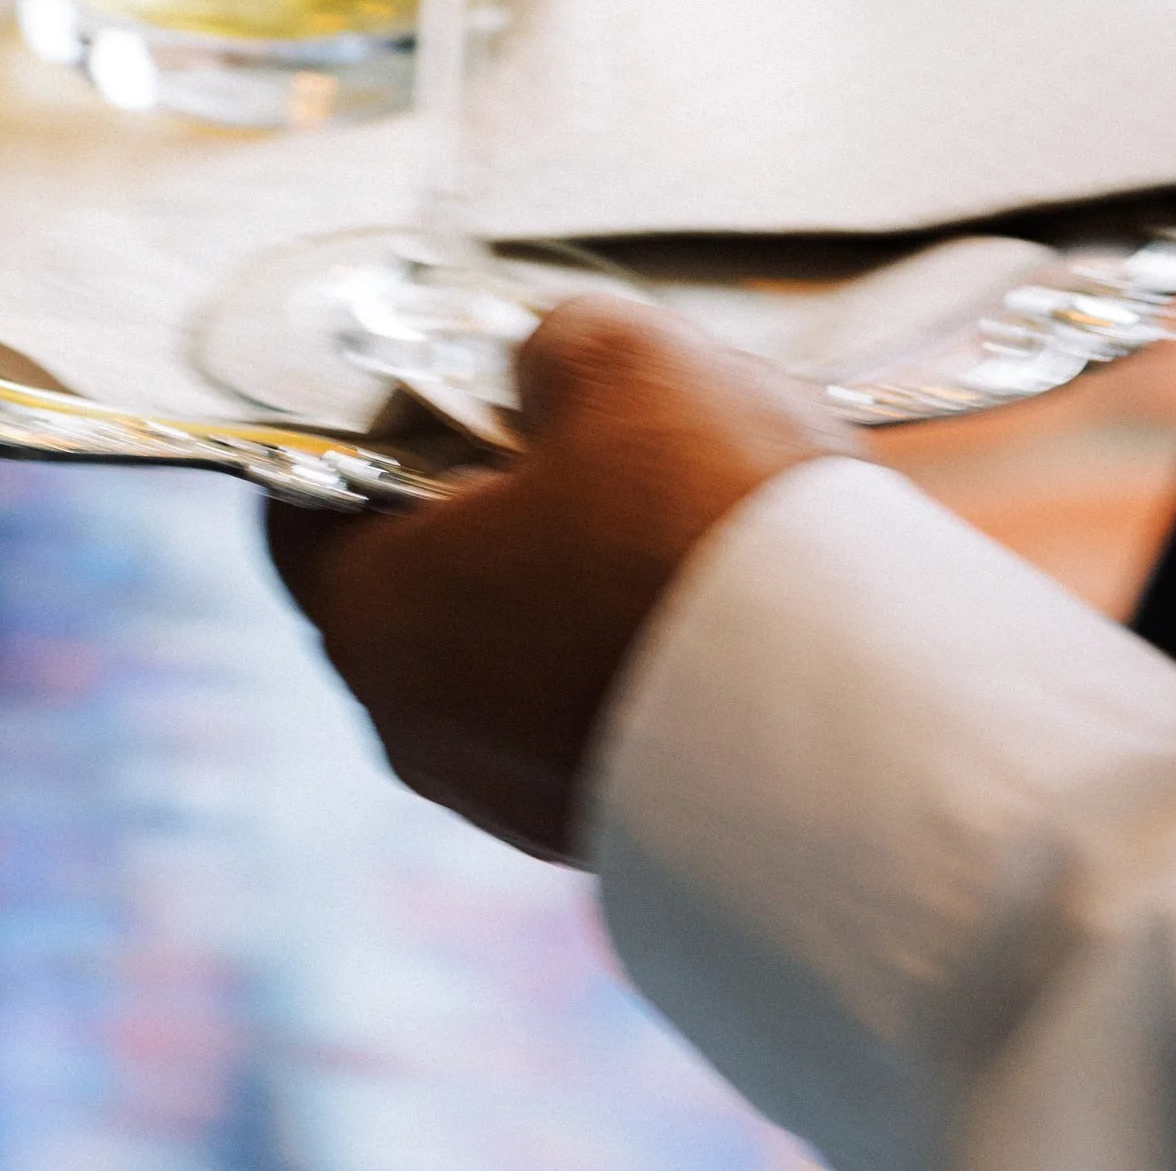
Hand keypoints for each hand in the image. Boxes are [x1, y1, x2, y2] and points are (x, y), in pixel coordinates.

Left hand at [268, 296, 847, 862]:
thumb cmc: (707, 524)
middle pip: (416, 574)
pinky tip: (713, 594)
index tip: (460, 380)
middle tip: (583, 430)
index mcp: (372, 608)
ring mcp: (514, 794)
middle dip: (488, 496)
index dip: (375, 421)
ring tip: (674, 506)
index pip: (306, 503)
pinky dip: (627, 647)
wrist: (869, 723)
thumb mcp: (621, 355)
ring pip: (509, 646)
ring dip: (569, 572)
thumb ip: (547, 344)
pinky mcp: (609, 831)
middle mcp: (417, 725)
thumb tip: (540, 371)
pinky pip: (586, 709)